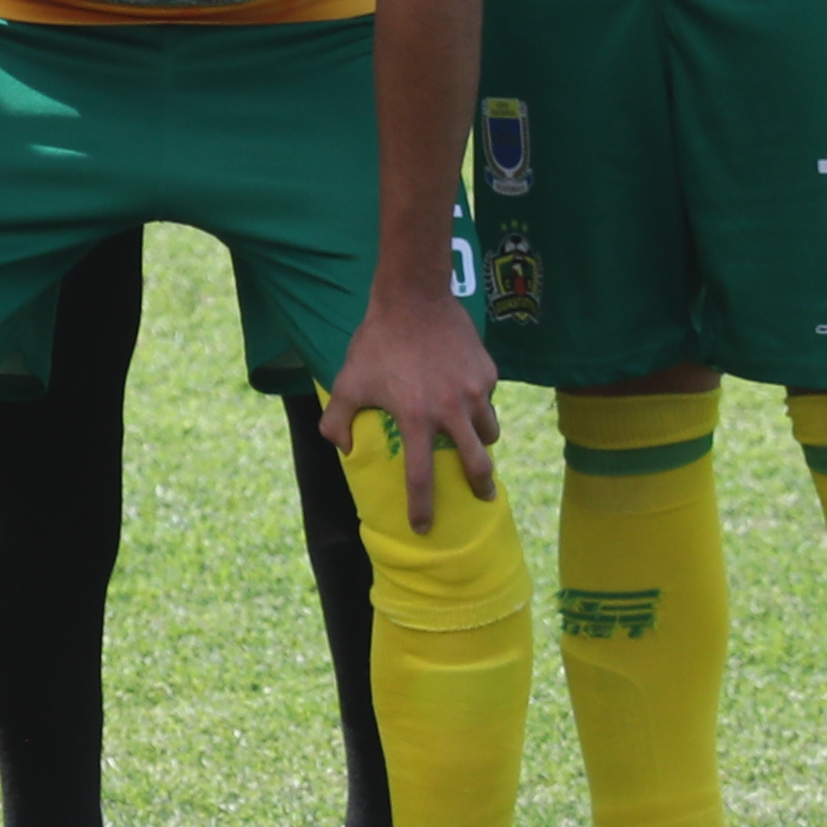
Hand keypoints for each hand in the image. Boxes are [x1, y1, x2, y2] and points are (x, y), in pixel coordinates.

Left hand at [323, 291, 503, 533]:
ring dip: (481, 442)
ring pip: (489, 430)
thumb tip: (344, 450)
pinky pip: (487, 398)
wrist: (414, 298)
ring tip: (472, 443)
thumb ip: (337, 420)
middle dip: (480, 485)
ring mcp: (476, 391)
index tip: (424, 528)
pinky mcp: (488, 372)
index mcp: (417, 419)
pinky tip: (463, 394)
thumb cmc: (376, 343)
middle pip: (477, 464)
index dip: (422, 508)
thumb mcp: (347, 382)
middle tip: (482, 496)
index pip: (422, 477)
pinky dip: (478, 404)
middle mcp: (453, 410)